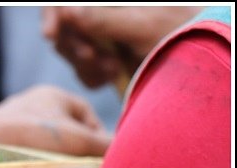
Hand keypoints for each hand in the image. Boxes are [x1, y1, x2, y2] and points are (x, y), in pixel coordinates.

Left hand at [0, 85, 111, 155]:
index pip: (88, 118)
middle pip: (66, 134)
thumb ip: (104, 145)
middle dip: (74, 155)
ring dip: (52, 166)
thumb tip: (125, 153)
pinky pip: (21, 158)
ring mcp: (10, 125)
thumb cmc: (28, 137)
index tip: (96, 163)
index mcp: (52, 94)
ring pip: (44, 149)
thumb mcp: (76, 139)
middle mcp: (30, 106)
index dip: (97, 141)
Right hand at [42, 6, 201, 87]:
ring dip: (86, 65)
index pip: (66, 1)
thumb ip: (103, 19)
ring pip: (71, 50)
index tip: (50, 34)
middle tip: (93, 59)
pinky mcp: (105, 58)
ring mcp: (104, 36)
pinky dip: (92, 77)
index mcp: (112, 1)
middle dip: (74, 46)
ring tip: (111, 70)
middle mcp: (105, 13)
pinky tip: (112, 77)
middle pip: (64, 26)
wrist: (200, 65)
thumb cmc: (181, 37)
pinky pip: (82, 69)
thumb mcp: (142, 27)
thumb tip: (67, 11)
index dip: (52, 14)